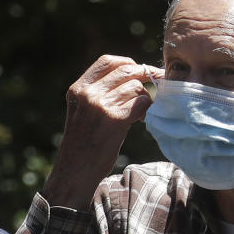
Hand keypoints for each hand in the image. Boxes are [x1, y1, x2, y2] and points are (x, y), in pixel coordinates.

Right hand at [42, 56, 161, 208]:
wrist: (75, 172)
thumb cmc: (83, 144)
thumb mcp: (82, 112)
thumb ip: (99, 93)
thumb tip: (133, 76)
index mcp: (78, 89)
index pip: (107, 61)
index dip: (127, 63)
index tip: (139, 71)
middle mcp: (87, 94)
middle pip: (126, 71)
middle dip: (146, 75)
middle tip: (158, 82)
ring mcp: (100, 106)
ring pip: (136, 87)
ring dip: (147, 96)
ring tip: (144, 110)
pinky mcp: (114, 120)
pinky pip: (141, 103)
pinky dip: (147, 109)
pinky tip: (142, 119)